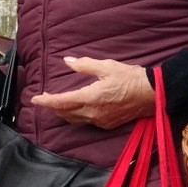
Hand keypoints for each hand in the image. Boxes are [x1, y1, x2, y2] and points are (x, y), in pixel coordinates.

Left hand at [29, 57, 154, 129]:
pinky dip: (77, 115)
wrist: (153, 94)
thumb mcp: (106, 66)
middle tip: (45, 98)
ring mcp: (100, 121)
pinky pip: (86, 121)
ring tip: (57, 103)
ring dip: (64, 112)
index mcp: (91, 97)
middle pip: (65, 112)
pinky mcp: (107, 124)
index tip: (34, 99)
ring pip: (74, 119)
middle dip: (53, 106)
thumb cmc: (130, 77)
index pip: (61, 102)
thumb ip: (84, 65)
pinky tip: (77, 108)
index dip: (46, 101)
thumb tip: (67, 61)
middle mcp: (93, 112)